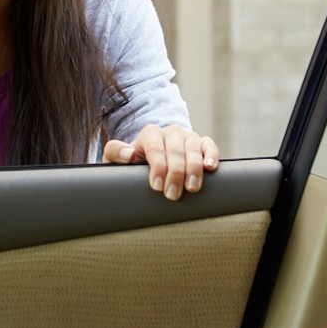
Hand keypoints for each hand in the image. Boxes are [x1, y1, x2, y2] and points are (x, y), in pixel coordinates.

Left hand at [103, 125, 219, 200]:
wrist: (151, 155)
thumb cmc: (133, 161)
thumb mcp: (116, 157)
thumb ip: (115, 152)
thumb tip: (129, 154)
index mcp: (150, 133)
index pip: (155, 148)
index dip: (158, 167)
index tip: (157, 186)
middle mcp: (170, 132)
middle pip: (176, 150)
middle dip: (175, 173)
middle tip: (173, 195)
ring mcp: (187, 136)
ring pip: (193, 149)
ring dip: (194, 169)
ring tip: (192, 188)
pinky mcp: (201, 143)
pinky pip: (209, 145)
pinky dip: (211, 155)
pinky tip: (210, 167)